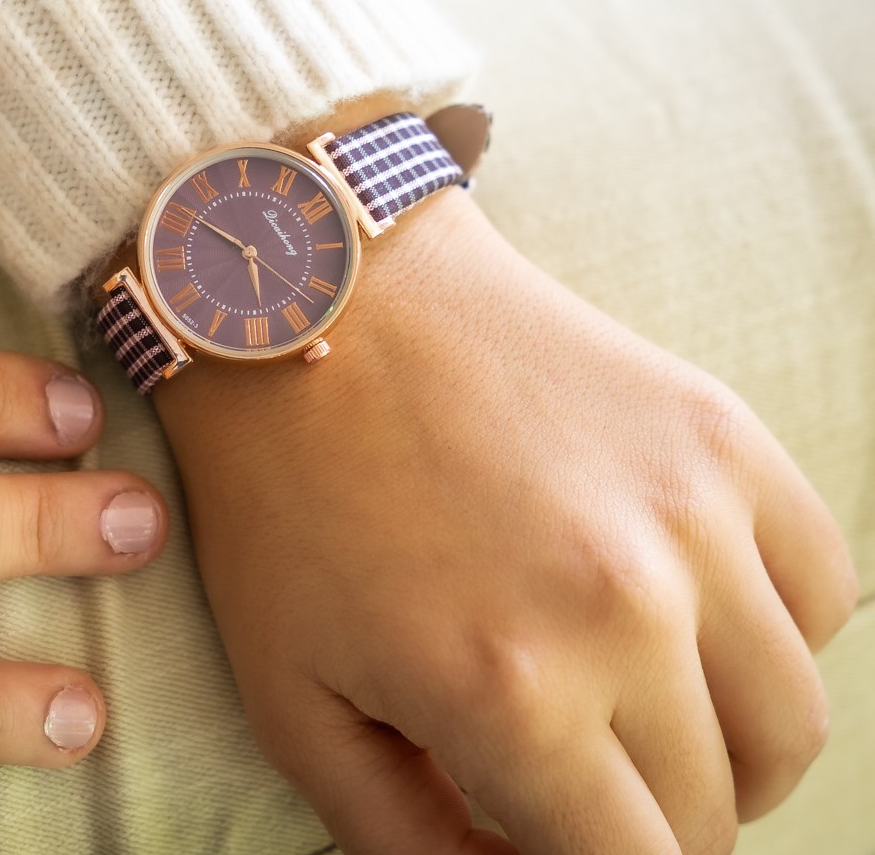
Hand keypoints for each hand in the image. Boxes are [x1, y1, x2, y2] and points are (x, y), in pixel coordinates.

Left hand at [155, 187, 857, 854]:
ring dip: (725, 745)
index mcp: (512, 692)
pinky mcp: (718, 431)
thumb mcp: (292, 694)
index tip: (545, 833)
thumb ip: (401, 837)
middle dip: (646, 819)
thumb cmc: (286, 491)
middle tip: (577, 776)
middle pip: (715, 807)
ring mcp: (690, 509)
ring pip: (791, 715)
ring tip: (641, 709)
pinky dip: (773, 628)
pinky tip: (690, 611)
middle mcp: (628, 608)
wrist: (327, 305)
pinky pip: (820, 583)